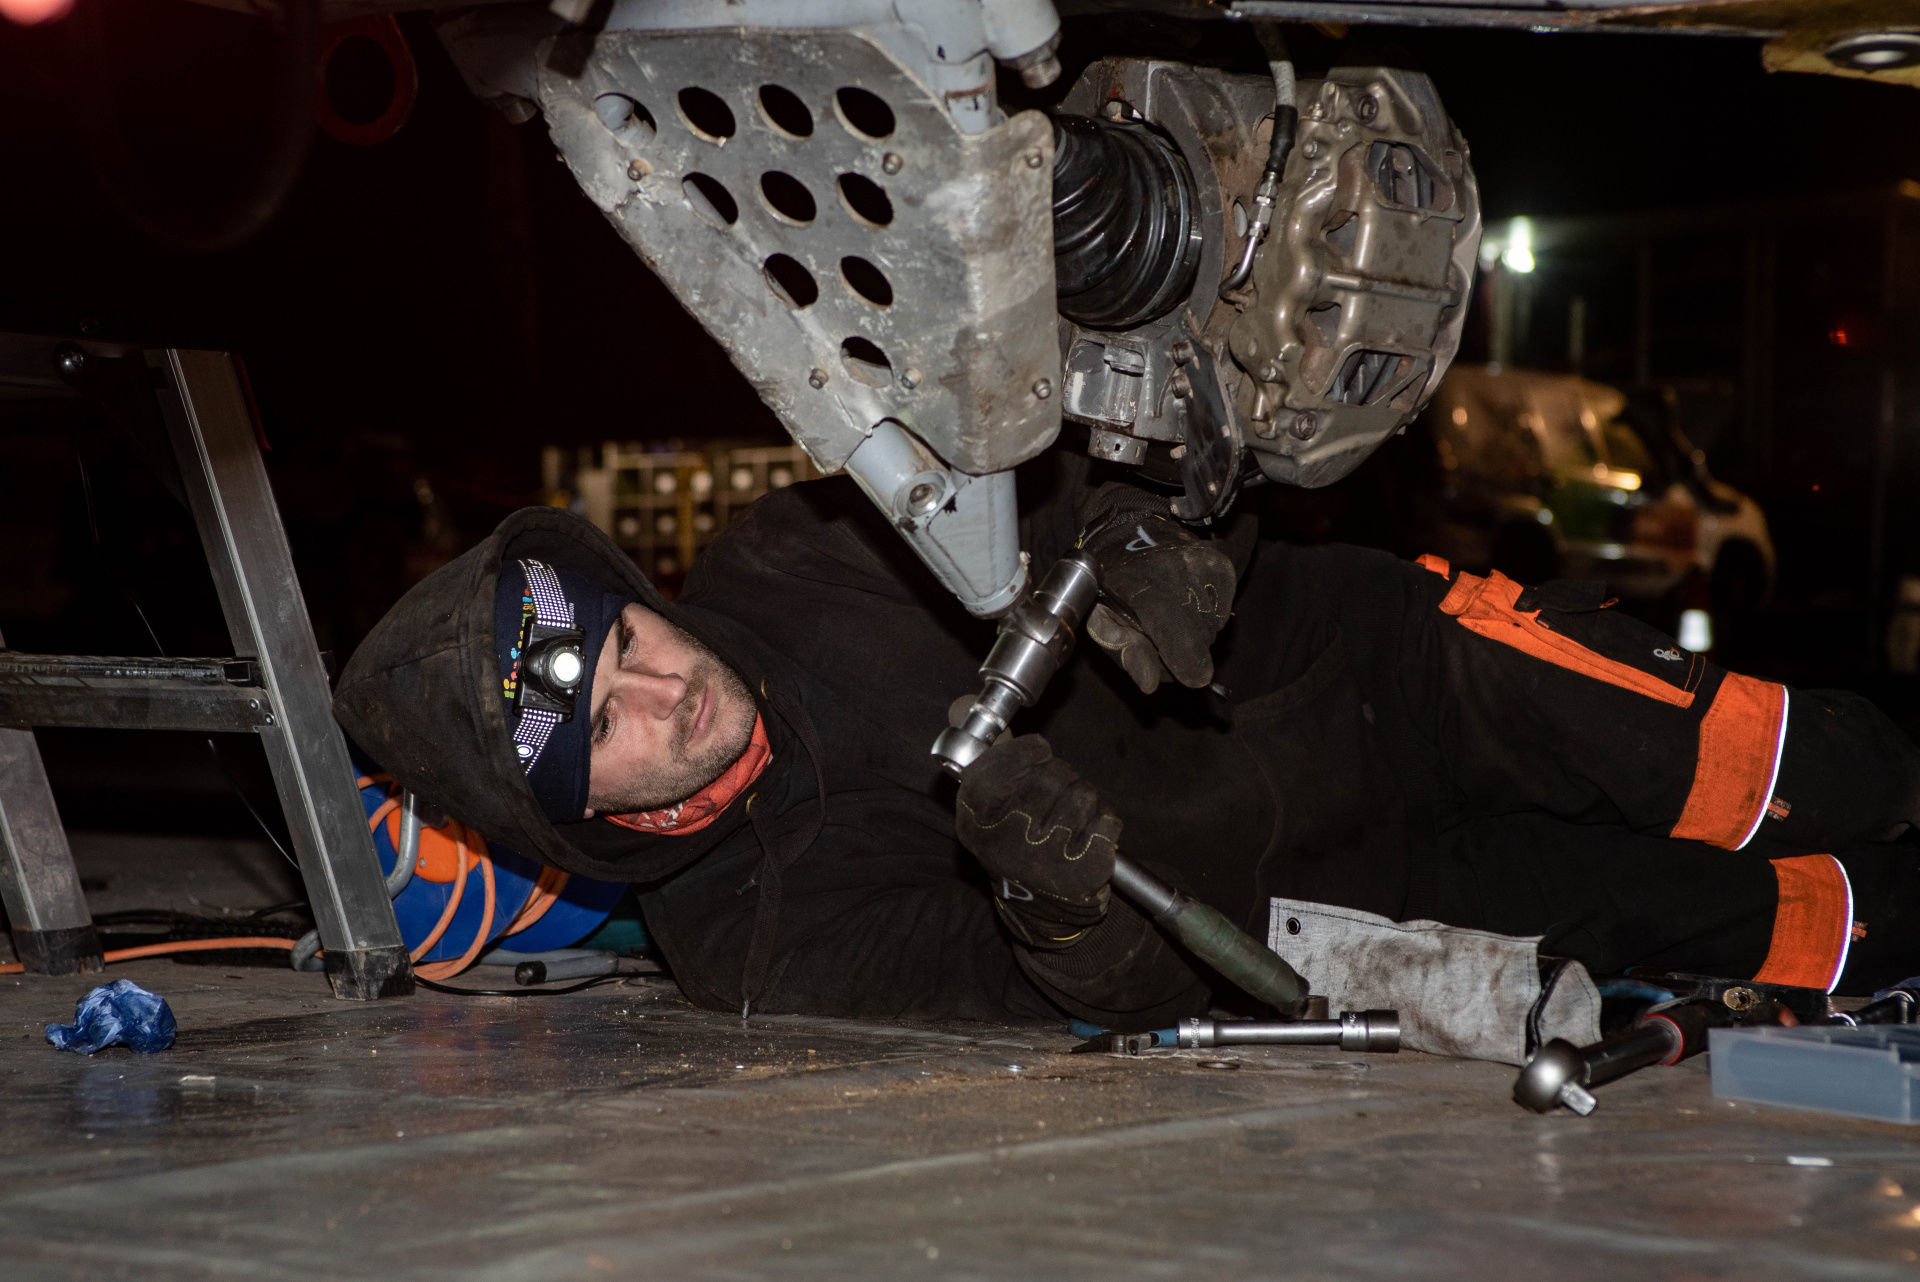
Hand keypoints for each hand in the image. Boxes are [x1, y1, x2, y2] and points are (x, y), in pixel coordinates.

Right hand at [954, 734, 1119, 948]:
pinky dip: (1105, 823)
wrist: (1041, 911)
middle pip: (1049, 775)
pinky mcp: (1084, 872)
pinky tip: (1089, 838)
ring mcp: (1046, 860)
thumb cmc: (1016, 845)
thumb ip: (983, 758)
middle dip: (1061, 776)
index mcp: (975, 824)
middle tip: (1055, 798)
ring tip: (1071, 819)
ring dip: (1085, 799)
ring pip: (1083, 793)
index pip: (995, 769)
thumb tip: (960, 705)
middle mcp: (1006, 843)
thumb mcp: (989, 809)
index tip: (1038, 752)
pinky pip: (1107, 820)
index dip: (1023, 753)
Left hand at [1080, 512, 1235, 692]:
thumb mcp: (1101, 618)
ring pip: (1214, 627)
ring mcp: (1206, 565)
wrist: (1131, 530)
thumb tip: (1150, 685)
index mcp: (1143, 586)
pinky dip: (1206, 616)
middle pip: (1200, 638)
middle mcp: (1181, 571)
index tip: (1192, 678)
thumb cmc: (1110, 580)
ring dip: (1195, 634)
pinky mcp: (1223, 566)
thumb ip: (1124, 652)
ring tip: (1170, 617)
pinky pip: (1223, 613)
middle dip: (1182, 651)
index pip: (1180, 635)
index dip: (1188, 663)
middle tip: (1159, 637)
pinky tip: (1185, 603)